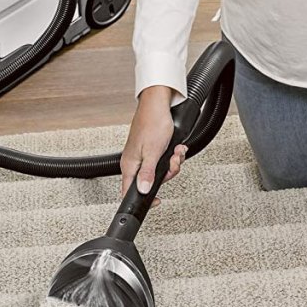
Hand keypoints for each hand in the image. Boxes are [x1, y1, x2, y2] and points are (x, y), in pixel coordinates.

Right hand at [121, 86, 186, 208]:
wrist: (158, 104)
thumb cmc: (152, 123)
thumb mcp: (153, 152)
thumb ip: (148, 174)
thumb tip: (143, 191)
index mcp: (130, 165)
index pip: (129, 191)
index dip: (144, 199)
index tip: (156, 201)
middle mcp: (135, 162)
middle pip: (151, 181)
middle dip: (167, 173)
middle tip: (172, 162)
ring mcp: (144, 156)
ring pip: (160, 170)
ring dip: (173, 162)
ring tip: (175, 151)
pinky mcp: (152, 149)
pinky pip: (164, 160)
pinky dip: (173, 154)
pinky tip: (176, 147)